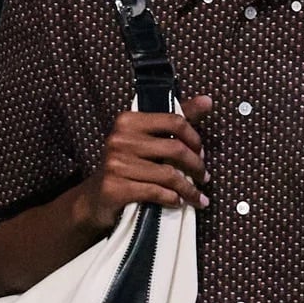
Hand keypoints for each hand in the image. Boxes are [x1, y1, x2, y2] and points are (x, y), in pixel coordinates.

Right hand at [74, 94, 211, 231]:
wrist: (96, 198)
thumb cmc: (127, 166)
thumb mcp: (147, 140)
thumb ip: (175, 121)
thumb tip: (207, 100)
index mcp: (128, 121)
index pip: (174, 121)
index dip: (195, 138)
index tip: (201, 153)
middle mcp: (120, 139)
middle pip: (175, 148)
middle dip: (196, 166)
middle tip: (203, 177)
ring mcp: (115, 164)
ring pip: (168, 174)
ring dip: (189, 189)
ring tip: (197, 197)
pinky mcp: (115, 188)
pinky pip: (155, 192)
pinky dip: (172, 199)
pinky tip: (178, 202)